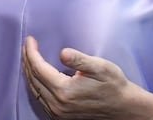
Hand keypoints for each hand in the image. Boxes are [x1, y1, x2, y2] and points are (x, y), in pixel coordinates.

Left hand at [22, 36, 144, 118]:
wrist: (124, 107)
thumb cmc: (114, 85)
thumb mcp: (100, 67)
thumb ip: (80, 59)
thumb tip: (63, 53)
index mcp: (64, 91)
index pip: (38, 68)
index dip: (31, 52)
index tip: (30, 39)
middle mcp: (57, 104)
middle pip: (33, 78)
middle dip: (27, 59)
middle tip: (27, 45)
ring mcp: (58, 112)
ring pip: (34, 89)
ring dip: (29, 71)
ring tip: (29, 56)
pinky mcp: (60, 115)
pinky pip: (40, 98)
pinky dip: (35, 83)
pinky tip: (37, 74)